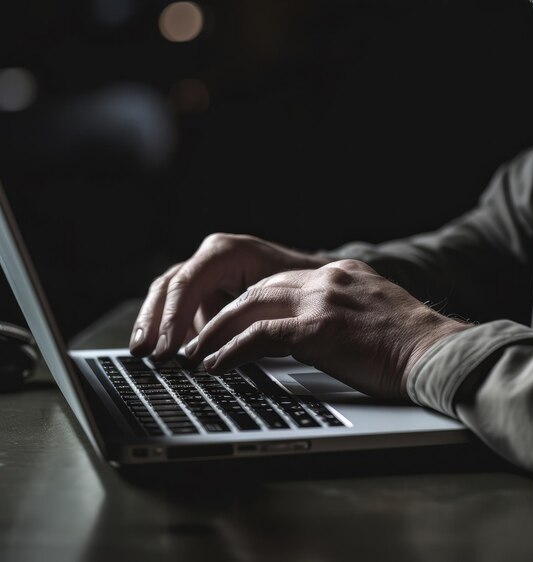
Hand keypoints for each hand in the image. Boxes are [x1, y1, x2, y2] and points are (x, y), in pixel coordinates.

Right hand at [129, 233, 330, 359]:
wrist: (316, 276)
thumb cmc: (302, 284)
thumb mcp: (277, 297)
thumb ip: (245, 317)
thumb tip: (215, 349)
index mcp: (227, 252)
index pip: (187, 283)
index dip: (172, 318)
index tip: (166, 350)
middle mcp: (211, 256)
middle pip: (169, 286)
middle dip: (153, 321)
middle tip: (143, 353)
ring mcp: (207, 270)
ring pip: (169, 294)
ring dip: (155, 324)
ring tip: (145, 353)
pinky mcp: (208, 287)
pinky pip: (183, 306)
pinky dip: (174, 328)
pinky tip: (169, 350)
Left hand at [183, 259, 470, 399]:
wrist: (438, 352)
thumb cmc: (413, 344)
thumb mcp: (376, 311)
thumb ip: (345, 309)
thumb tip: (322, 329)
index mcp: (341, 274)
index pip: (283, 281)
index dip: (252, 302)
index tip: (231, 319)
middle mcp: (328, 279)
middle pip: (260, 289)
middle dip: (224, 312)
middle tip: (199, 335)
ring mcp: (323, 300)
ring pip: (253, 306)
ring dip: (217, 331)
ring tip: (195, 353)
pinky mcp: (320, 328)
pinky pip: (262, 336)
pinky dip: (233, 350)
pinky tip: (216, 365)